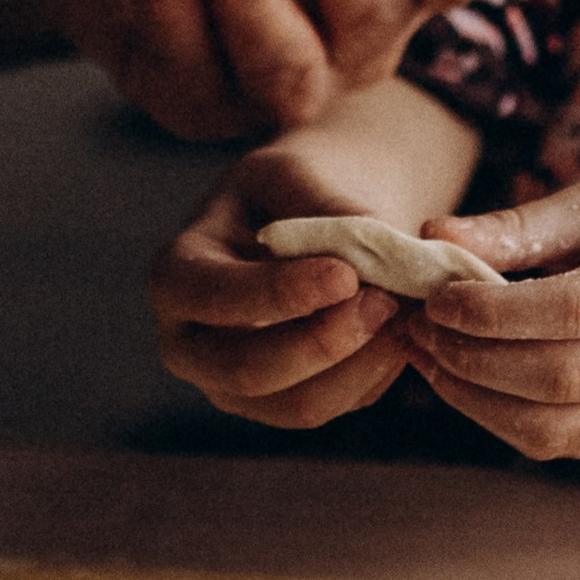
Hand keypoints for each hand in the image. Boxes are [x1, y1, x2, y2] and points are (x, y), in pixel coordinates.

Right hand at [149, 149, 414, 430]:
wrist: (314, 210)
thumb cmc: (295, 185)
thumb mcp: (300, 174)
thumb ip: (329, 214)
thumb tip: (367, 270)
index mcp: (176, 276)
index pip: (216, 298)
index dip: (280, 294)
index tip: (346, 275)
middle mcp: (190, 345)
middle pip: (248, 370)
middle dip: (322, 342)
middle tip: (386, 300)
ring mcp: (235, 386)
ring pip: (299, 404)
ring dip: (359, 364)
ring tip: (403, 309)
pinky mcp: (287, 404)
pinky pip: (337, 405)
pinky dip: (376, 370)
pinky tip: (402, 325)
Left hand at [399, 169, 579, 460]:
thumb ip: (520, 226)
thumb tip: (432, 236)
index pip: (575, 311)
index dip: (493, 311)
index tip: (434, 295)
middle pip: (562, 379)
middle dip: (473, 359)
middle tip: (416, 325)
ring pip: (556, 429)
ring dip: (475, 400)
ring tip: (427, 353)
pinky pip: (563, 444)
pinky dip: (500, 418)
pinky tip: (462, 378)